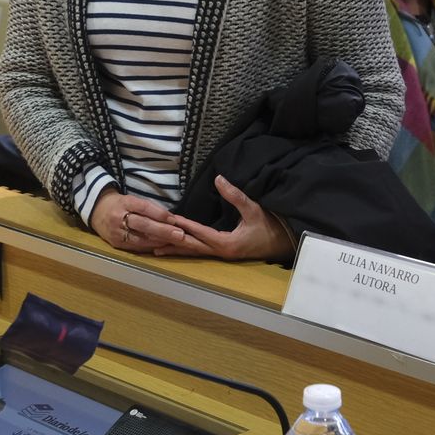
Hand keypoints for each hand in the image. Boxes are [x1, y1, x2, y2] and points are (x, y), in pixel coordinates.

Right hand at [90, 188, 191, 252]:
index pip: (144, 207)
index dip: (159, 213)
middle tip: (180, 235)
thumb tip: (170, 219)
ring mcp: (117, 232)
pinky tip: (162, 247)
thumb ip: (149, 208)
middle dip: (163, 231)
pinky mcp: (116, 244)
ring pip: (140, 239)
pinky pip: (136, 247)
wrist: (96, 211)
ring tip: (174, 243)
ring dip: (159, 241)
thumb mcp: (132, 200)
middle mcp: (119, 217)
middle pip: (143, 224)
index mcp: (124, 203)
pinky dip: (150, 247)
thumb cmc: (120, 205)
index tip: (174, 219)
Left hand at [162, 176, 294, 260]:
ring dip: (173, 248)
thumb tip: (219, 179)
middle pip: (190, 247)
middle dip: (170, 241)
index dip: (183, 225)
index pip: (199, 232)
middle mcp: (220, 252)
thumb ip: (235, 195)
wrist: (284, 243)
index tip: (167, 219)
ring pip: (192, 252)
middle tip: (150, 237)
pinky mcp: (221, 253)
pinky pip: (198, 251)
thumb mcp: (254, 209)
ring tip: (152, 248)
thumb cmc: (270, 226)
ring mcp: (220, 255)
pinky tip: (173, 248)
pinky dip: (184, 249)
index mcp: (226, 243)